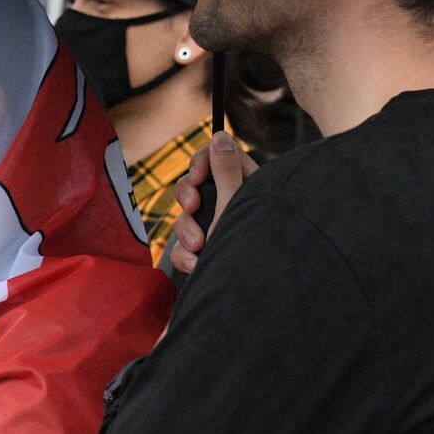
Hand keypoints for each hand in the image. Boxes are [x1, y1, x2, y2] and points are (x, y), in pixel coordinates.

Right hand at [169, 131, 258, 274]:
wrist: (247, 297)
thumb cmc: (250, 248)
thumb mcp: (235, 204)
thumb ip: (226, 170)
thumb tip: (221, 136)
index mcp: (247, 187)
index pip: (219, 157)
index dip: (203, 161)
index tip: (198, 175)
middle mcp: (231, 206)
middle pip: (196, 185)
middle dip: (188, 196)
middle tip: (193, 206)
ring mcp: (216, 230)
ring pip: (186, 217)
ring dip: (186, 230)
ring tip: (198, 245)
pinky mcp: (205, 254)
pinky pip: (183, 246)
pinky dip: (185, 255)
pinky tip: (196, 264)